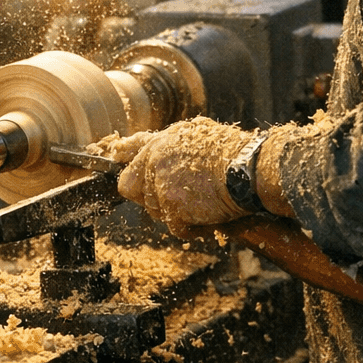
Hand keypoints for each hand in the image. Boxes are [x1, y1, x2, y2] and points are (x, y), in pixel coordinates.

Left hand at [115, 118, 256, 237]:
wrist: (248, 170)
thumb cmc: (234, 154)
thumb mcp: (200, 133)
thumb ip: (174, 144)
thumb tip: (162, 150)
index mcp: (162, 141)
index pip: (129, 149)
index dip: (122, 159)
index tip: (115, 160)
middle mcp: (154, 159)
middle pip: (133, 189)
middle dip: (152, 199)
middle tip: (179, 201)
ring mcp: (160, 183)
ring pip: (155, 210)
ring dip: (177, 214)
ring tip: (204, 204)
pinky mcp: (171, 205)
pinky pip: (175, 227)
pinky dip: (193, 229)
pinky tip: (209, 217)